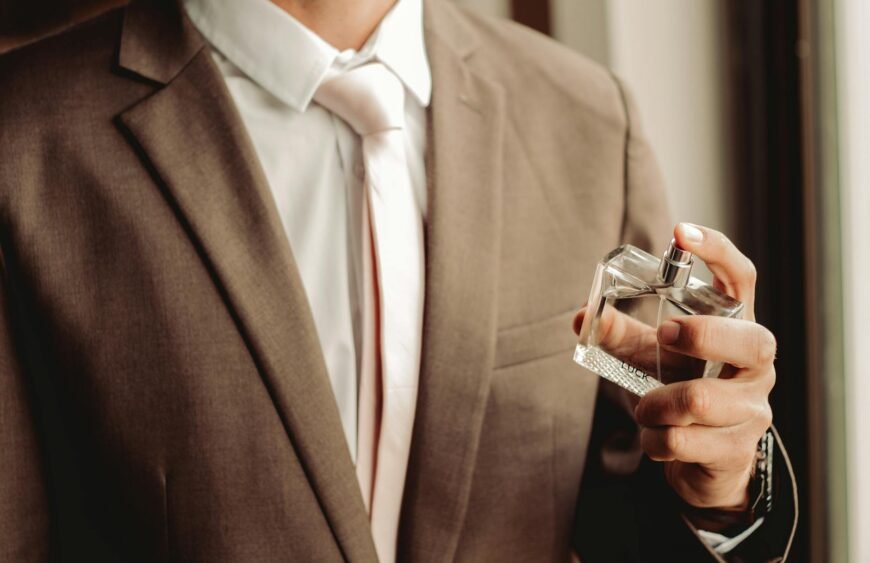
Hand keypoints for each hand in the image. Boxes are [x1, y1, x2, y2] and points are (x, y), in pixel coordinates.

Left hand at [635, 223, 774, 509]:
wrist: (701, 461)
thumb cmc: (677, 390)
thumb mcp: (647, 356)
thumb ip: (618, 334)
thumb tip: (582, 316)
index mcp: (736, 327)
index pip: (742, 279)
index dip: (716, 252)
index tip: (680, 232)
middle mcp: (756, 365)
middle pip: (750, 341)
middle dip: (701, 337)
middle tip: (664, 334)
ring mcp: (753, 409)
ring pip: (700, 401)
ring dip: (654, 406)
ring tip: (645, 410)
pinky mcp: (738, 450)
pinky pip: (682, 442)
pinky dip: (653, 440)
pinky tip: (655, 439)